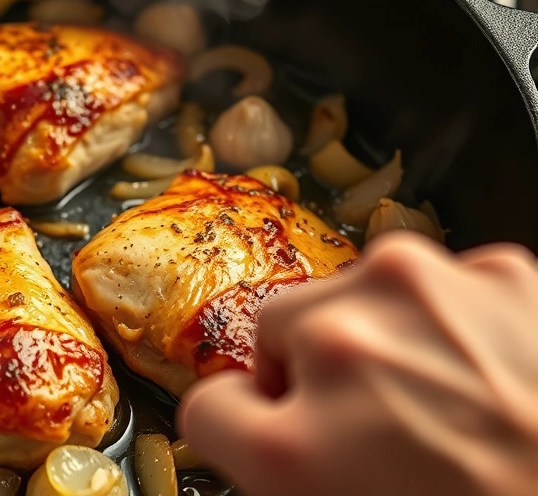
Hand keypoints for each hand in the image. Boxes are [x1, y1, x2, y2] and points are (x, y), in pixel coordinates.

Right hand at [177, 232, 537, 495]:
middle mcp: (356, 337)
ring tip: (452, 411)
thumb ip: (257, 447)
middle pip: (283, 333)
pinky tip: (493, 385)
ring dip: (386, 343)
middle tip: (384, 434)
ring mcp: (436, 292)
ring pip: (361, 300)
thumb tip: (245, 412)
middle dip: (317, 375)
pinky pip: (439, 291)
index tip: (285, 435)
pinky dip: (452, 328)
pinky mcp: (506, 273)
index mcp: (303, 432)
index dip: (250, 426)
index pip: (213, 404)